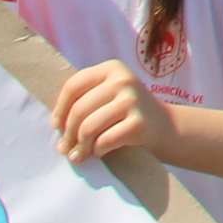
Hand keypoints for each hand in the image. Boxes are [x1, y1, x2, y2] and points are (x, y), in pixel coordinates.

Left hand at [53, 60, 172, 164]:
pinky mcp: (139, 123)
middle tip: (66, 149)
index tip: (57, 127)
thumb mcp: (109, 95)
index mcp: (112, 68)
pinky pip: (104, 141)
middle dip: (68, 134)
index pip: (73, 86)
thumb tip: (56, 128)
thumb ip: (84, 101)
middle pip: (78, 110)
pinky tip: (101, 152)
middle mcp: (123, 80)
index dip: (60, 109)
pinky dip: (98, 151)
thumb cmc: (127, 113)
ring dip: (81, 146)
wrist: (166, 126)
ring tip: (80, 154)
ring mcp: (133, 100)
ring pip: (88, 127)